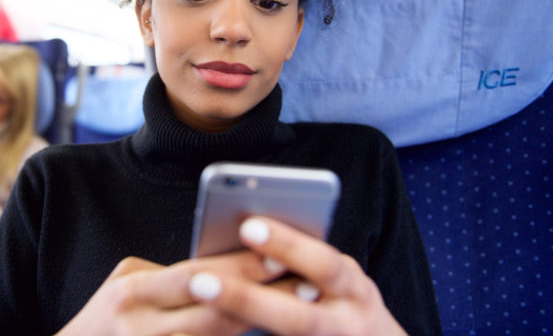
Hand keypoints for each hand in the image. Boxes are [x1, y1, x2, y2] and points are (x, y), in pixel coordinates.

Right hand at [59, 250, 285, 335]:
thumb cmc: (104, 321)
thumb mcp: (126, 286)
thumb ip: (168, 278)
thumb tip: (219, 268)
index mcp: (133, 291)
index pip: (194, 274)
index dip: (239, 267)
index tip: (278, 257)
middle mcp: (139, 327)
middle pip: (213, 313)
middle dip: (262, 299)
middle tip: (306, 287)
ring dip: (258, 328)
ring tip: (297, 316)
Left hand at [187, 216, 406, 335]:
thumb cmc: (343, 299)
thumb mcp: (337, 275)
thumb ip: (303, 260)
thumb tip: (246, 230)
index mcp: (354, 289)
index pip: (324, 265)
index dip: (287, 246)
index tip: (247, 226)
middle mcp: (347, 325)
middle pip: (296, 319)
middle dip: (246, 300)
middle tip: (199, 282)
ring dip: (237, 325)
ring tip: (197, 302)